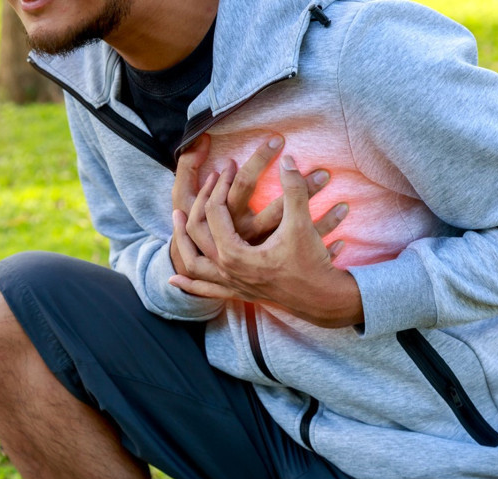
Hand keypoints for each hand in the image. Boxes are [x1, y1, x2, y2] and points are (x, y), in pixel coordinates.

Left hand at [170, 156, 363, 327]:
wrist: (323, 300)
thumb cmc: (311, 263)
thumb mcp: (302, 223)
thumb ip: (294, 189)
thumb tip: (287, 160)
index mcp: (235, 254)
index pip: (215, 212)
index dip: (221, 185)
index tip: (229, 166)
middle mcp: (227, 271)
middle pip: (197, 233)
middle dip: (199, 203)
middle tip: (206, 181)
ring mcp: (231, 285)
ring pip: (193, 264)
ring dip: (182, 242)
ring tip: (177, 221)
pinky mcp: (239, 294)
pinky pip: (206, 291)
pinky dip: (188, 285)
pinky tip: (174, 280)